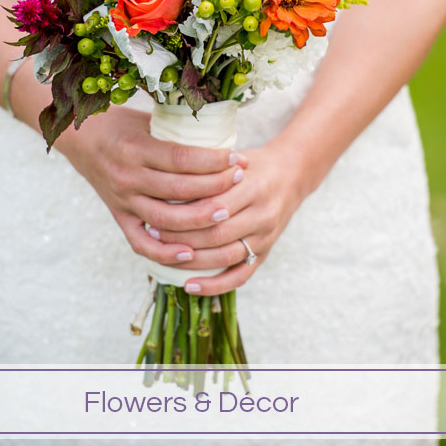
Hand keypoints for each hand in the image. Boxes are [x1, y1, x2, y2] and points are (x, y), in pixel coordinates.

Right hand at [56, 106, 247, 267]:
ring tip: (226, 213)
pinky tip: (191, 253)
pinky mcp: (119, 217)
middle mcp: (128, 177)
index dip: (213, 161)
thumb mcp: (148, 120)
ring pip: (165, 220)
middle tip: (241, 180)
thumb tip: (223, 136)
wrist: (80, 138)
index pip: (182, 158)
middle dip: (215, 187)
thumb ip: (178, 132)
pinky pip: (142, 244)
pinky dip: (166, 253)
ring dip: (198, 220)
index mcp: (135, 149)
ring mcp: (123, 201)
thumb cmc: (121, 125)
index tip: (236, 158)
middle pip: (179, 190)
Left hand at [149, 139, 312, 294]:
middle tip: (153, 234)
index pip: (212, 206)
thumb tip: (165, 185)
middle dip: (181, 237)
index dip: (182, 213)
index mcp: (253, 187)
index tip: (156, 212)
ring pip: (224, 257)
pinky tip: (189, 286)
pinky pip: (240, 276)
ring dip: (192, 261)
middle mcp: (262, 214)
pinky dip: (214, 285)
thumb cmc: (252, 164)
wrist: (292, 174)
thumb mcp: (232, 159)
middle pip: (215, 234)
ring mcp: (265, 237)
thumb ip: (207, 172)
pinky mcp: (265, 252)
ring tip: (165, 256)